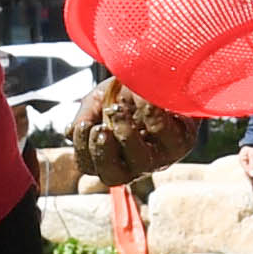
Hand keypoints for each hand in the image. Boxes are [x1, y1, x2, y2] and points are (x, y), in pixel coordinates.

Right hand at [71, 76, 194, 187]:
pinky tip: (142, 96)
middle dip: (102, 152)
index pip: (89, 167)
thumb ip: (84, 116)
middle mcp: (135, 164)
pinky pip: (162, 133)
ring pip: (140, 162)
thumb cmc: (128, 93)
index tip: (83, 124)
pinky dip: (148, 112)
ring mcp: (160, 157)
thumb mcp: (100, 101)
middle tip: (101, 129)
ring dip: (124, 134)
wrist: (163, 76)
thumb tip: (71, 132)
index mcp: (111, 156)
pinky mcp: (181, 142)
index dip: (82, 149)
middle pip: (113, 177)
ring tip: (118, 109)